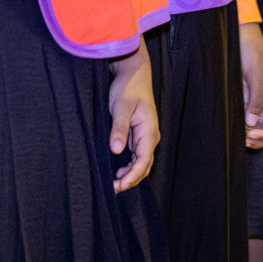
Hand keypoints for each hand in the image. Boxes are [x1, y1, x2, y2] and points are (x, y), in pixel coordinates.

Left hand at [108, 39, 157, 191]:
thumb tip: (115, 150)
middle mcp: (150, 136)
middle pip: (144, 165)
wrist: (134, 74)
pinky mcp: (138, 134)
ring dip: (130, 174)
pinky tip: (117, 171)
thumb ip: (118, 128)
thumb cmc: (128, 88)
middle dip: (130, 179)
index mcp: (149, 131)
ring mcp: (145, 136)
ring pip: (141, 162)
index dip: (132, 175)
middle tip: (112, 189)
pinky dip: (128, 166)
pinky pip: (136, 156)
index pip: (144, 160)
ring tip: (113, 183)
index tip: (119, 185)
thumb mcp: (120, 107)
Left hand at [239, 22, 262, 148]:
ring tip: (239, 136)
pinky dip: (243, 126)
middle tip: (244, 140)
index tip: (253, 135)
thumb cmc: (251, 52)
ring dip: (251, 134)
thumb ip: (255, 101)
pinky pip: (248, 117)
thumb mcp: (255, 76)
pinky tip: (235, 127)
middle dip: (261, 138)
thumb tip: (253, 124)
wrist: (240, 38)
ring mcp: (259, 100)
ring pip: (260, 126)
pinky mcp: (246, 98)